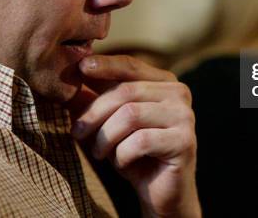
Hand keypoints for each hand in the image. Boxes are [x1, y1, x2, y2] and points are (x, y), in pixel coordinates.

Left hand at [69, 55, 200, 217]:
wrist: (159, 192)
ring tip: (99, 153)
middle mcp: (179, 93)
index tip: (80, 68)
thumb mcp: (110, 122)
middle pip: (125, 91)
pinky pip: (140, 141)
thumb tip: (73, 73)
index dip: (105, 65)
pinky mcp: (184, 141)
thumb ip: (96, 98)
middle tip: (76, 132)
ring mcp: (185, 116)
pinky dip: (122, 155)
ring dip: (105, 137)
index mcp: (164, 82)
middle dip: (94, 113)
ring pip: (130, 115)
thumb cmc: (134, 152)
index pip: (131, 66)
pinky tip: (122, 163)